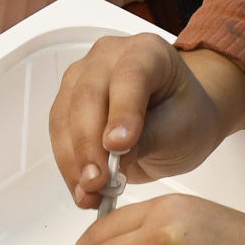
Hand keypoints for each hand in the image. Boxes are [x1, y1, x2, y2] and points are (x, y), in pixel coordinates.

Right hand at [48, 36, 244, 209]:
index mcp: (147, 52)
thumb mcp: (181, 130)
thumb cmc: (186, 116)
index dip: (121, 112)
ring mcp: (83, 77)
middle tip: (98, 181)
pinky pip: (58, 132)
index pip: (129, 76)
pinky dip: (68, 164)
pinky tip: (82, 188)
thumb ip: (148, 138)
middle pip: (87, 96)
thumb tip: (113, 156)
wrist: (179, 119)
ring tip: (89, 192)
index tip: (119, 147)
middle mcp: (108, 57)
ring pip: (64, 116)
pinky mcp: (68, 101)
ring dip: (73, 160)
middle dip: (88, 144)